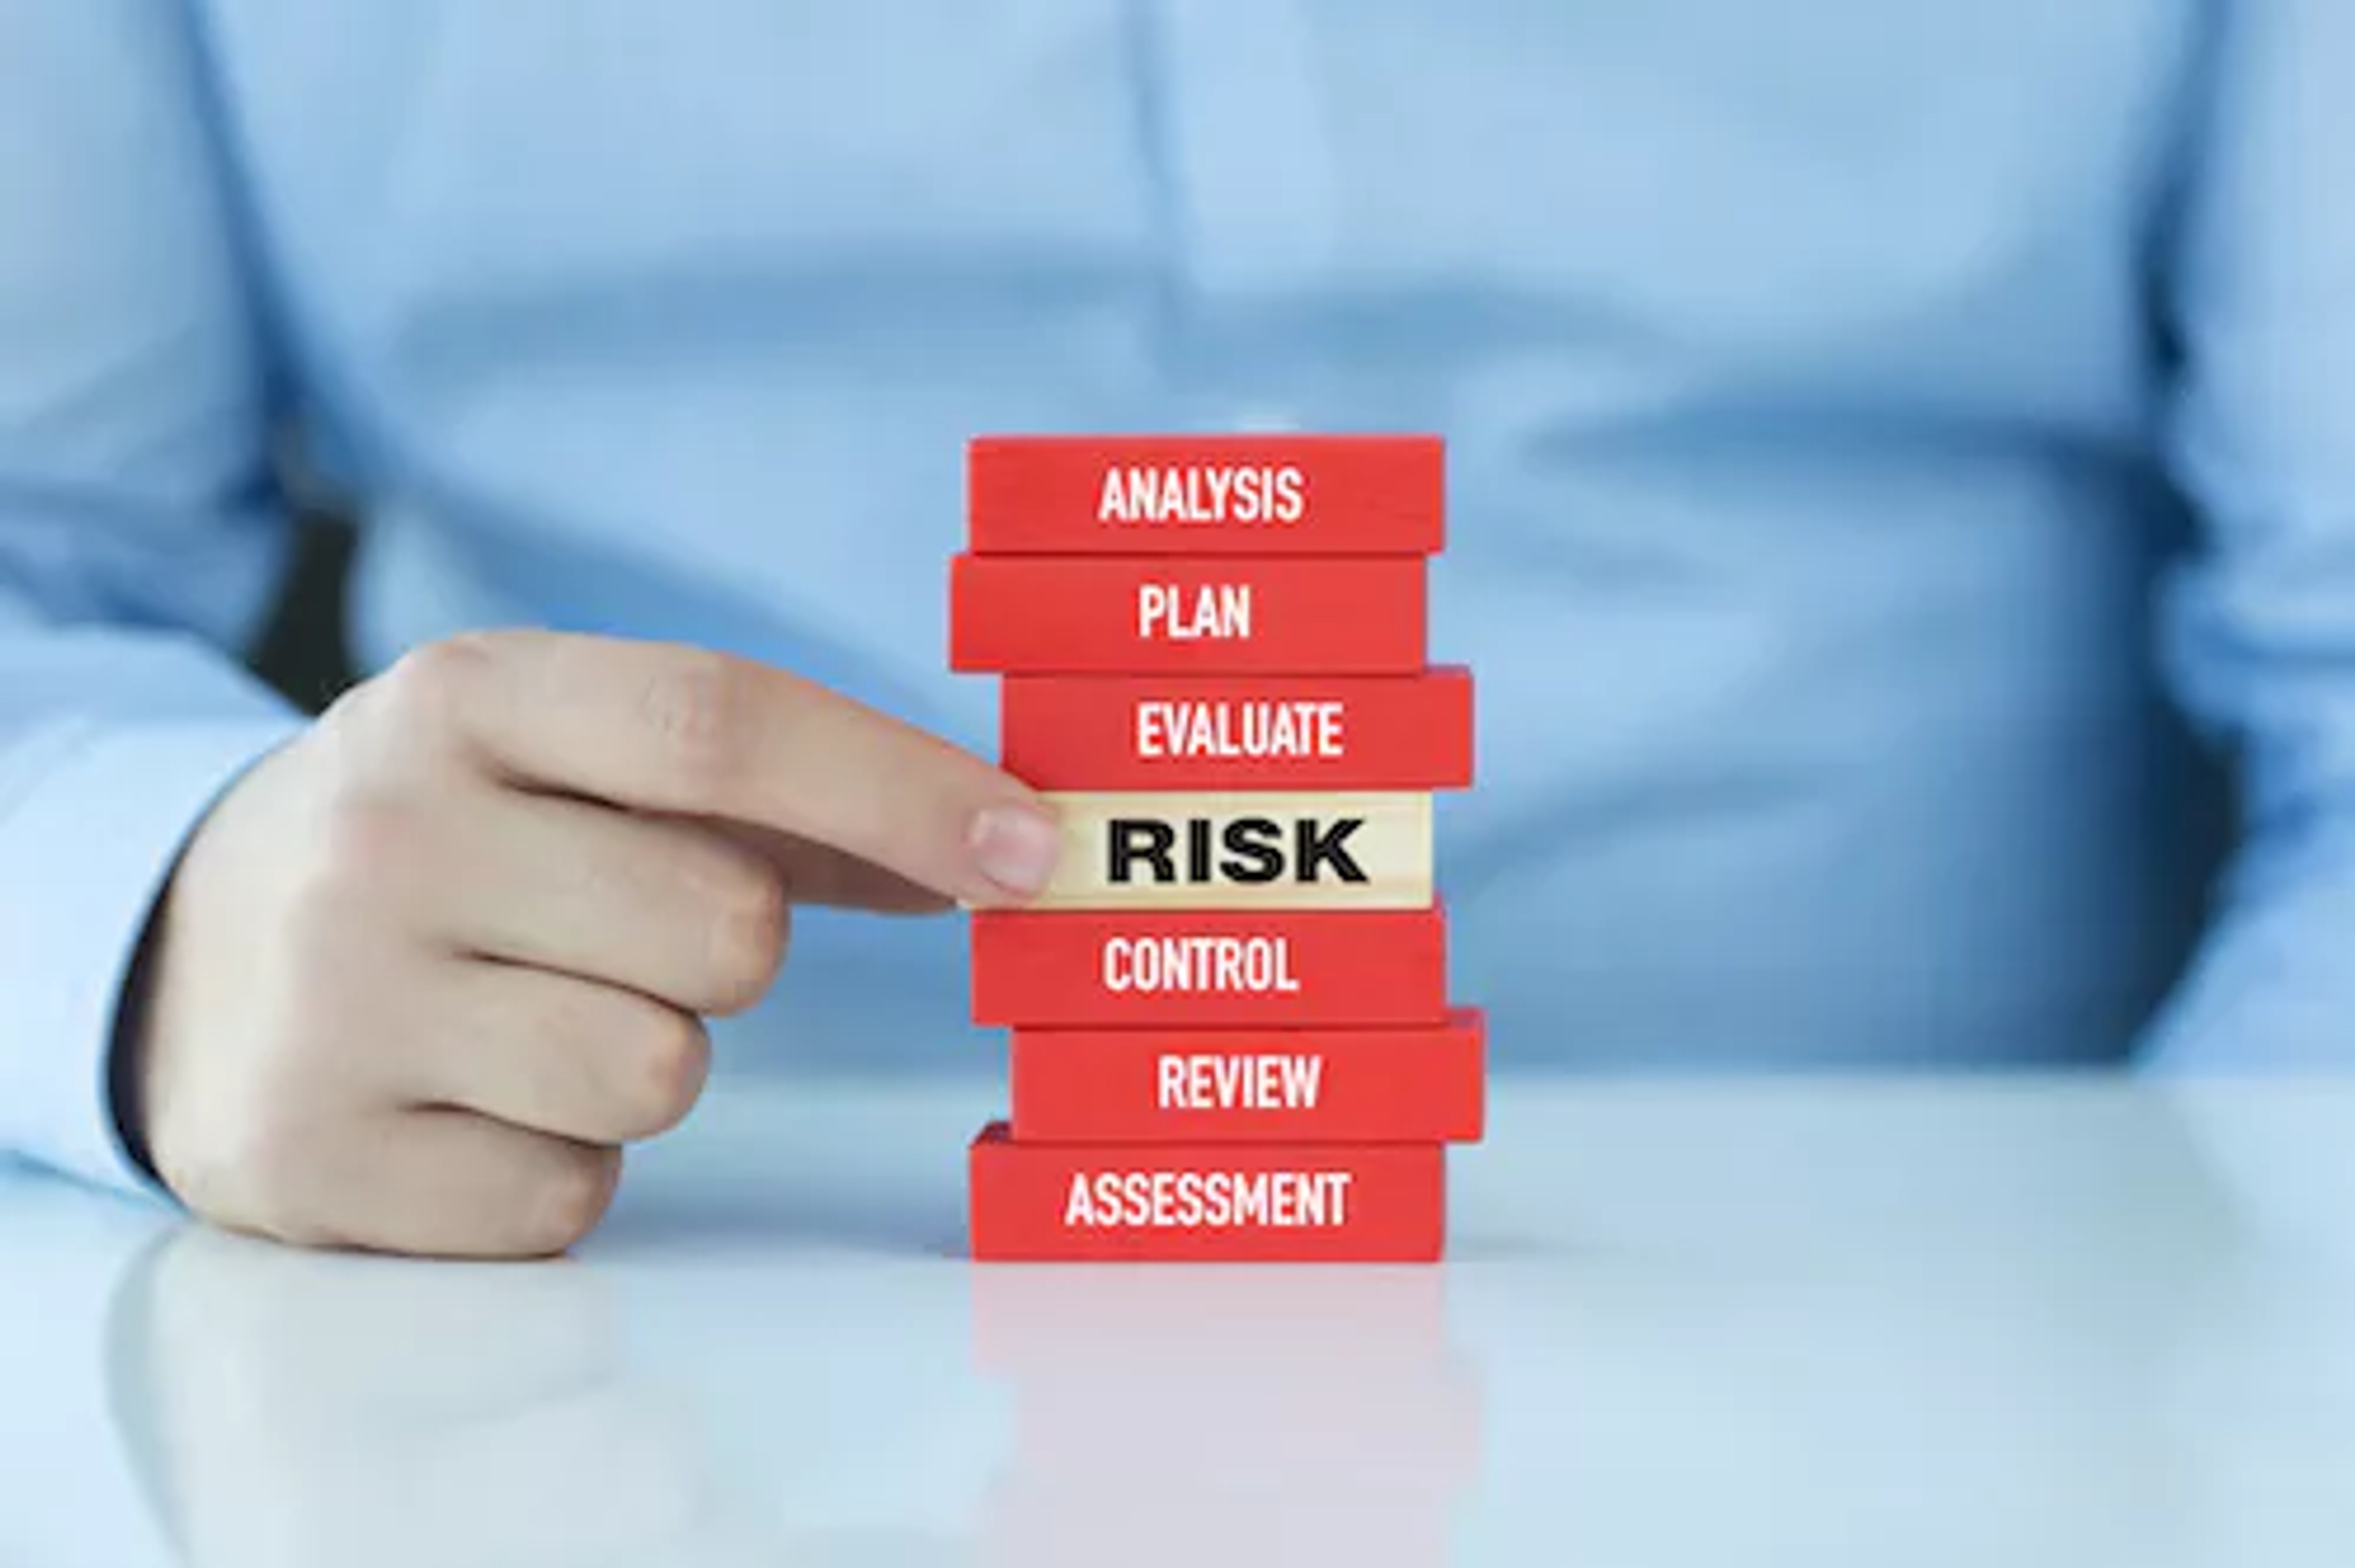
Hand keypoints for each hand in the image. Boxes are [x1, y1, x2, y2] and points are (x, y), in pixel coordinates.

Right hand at [125, 630, 1060, 1256]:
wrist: (186, 948)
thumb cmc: (457, 841)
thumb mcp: (574, 760)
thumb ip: (789, 800)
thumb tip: (1005, 855)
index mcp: (464, 697)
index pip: (719, 723)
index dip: (901, 789)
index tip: (1034, 850)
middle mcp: (383, 835)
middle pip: (725, 927)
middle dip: (734, 948)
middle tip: (634, 932)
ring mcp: (331, 1006)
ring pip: (659, 1074)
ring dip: (648, 1060)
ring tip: (537, 1012)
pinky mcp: (311, 1161)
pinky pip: (569, 1196)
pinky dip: (561, 1162)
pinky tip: (473, 1099)